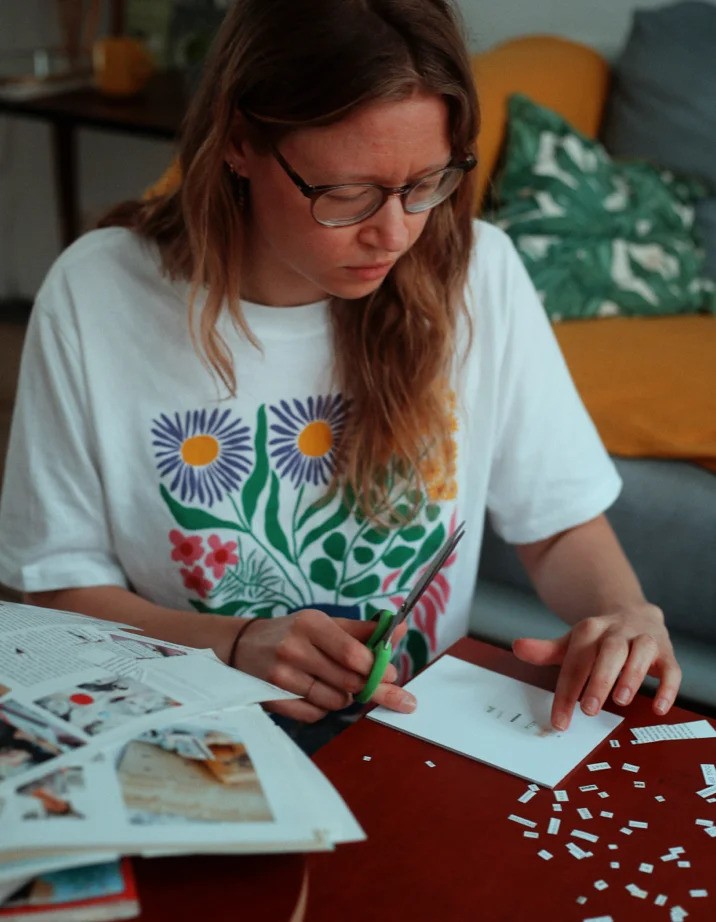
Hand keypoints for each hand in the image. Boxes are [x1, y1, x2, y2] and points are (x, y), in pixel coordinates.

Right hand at [232, 609, 414, 721]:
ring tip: (335, 683)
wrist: (241, 646)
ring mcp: (281, 676)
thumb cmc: (292, 633)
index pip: (352, 653)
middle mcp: (294, 649)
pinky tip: (316, 694)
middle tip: (376, 686)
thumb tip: (399, 629)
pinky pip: (315, 715)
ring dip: (345, 697)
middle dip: (368, 687)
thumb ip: (363, 630)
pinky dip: (323, 709)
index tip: (390, 674)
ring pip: (334, 701)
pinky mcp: (273, 700)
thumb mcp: (324, 623)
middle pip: (347, 680)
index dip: (376, 668)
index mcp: (311, 624)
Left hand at [512, 603, 681, 730]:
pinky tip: (658, 708)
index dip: (567, 691)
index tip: (560, 720)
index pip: (577, 659)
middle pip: (610, 651)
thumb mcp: (572, 642)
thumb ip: (546, 650)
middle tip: (589, 708)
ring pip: (641, 653)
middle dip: (599, 679)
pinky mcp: (666, 652)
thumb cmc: (600, 639)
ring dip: (632, 676)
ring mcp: (644, 639)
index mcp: (590, 629)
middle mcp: (618, 631)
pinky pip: (671, 668)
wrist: (635, 613)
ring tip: (620, 701)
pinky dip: (668, 687)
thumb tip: (517, 647)